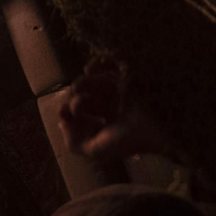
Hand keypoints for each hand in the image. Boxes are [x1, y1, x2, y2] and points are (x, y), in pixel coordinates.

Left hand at [56, 60, 174, 161]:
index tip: (63, 113)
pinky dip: (96, 65)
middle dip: (75, 100)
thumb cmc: (125, 140)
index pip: (82, 115)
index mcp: (107, 123)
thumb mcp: (96, 151)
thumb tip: (62, 123)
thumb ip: (74, 143)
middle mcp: (112, 106)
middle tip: (79, 104)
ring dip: (82, 83)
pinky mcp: (127, 76)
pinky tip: (90, 69)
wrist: (153, 126)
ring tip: (84, 88)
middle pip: (85, 96)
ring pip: (92, 82)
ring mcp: (119, 91)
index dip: (69, 112)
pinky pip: (108, 66)